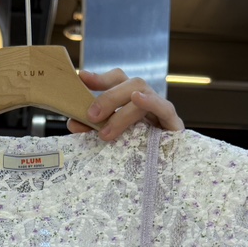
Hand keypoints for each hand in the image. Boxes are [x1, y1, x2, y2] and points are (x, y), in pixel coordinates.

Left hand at [68, 68, 184, 141]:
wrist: (165, 169)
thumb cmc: (138, 150)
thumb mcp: (112, 137)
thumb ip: (93, 129)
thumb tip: (73, 123)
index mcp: (131, 99)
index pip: (118, 79)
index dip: (100, 77)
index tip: (82, 78)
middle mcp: (146, 98)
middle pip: (129, 83)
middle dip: (108, 97)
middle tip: (91, 116)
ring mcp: (160, 108)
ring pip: (142, 93)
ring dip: (121, 111)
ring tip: (107, 132)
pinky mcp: (173, 122)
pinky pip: (163, 107)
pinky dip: (149, 101)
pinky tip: (137, 99)